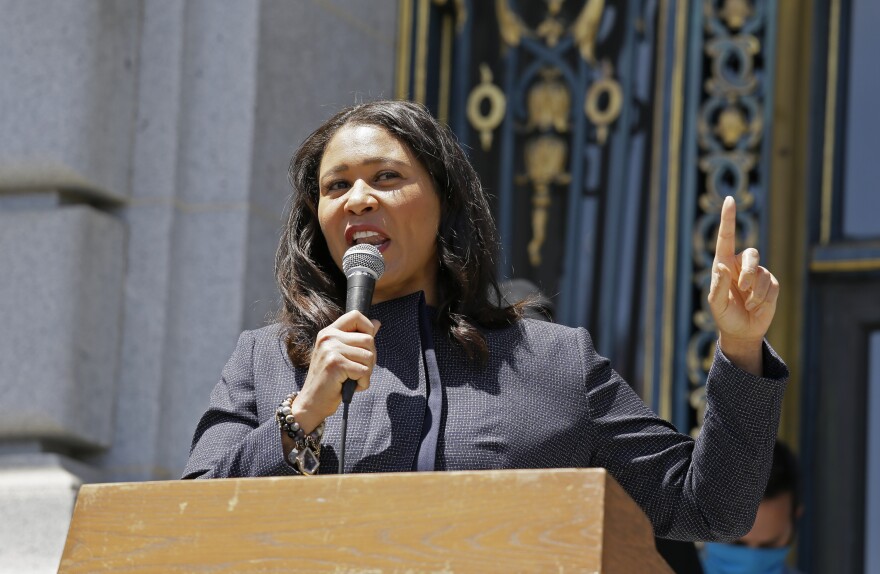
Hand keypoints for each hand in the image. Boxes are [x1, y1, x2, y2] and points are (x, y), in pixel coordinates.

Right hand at [291, 311, 380, 433]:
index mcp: (329, 332)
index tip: (365, 345)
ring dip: (367, 372)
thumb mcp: (342, 355)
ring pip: (369, 356)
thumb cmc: (329, 380)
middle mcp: (329, 337)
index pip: (355, 315)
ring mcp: (331, 350)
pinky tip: (351, 386)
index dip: (368, 327)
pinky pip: (364, 371)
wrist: (312, 402)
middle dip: (370, 358)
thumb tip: (377, 322)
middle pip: (368, 339)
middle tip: (358, 370)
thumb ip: (358, 339)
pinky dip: (363, 383)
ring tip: (352, 378)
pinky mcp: (336, 364)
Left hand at [707, 196, 778, 374]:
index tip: (729, 200)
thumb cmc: (725, 315)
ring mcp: (757, 273)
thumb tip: (722, 266)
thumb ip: (718, 285)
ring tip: (748, 305)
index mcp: (723, 264)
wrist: (742, 331)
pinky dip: (763, 299)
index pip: (726, 237)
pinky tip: (756, 307)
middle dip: (748, 273)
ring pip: (761, 273)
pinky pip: (771, 286)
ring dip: (755, 293)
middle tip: (743, 289)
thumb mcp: (716, 303)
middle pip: (751, 254)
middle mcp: (740, 265)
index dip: (728, 218)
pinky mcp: (770, 284)